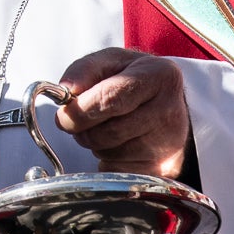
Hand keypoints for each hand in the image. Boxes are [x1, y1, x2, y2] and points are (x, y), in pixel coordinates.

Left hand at [55, 49, 190, 178]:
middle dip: (83, 130)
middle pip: (108, 131)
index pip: (110, 99)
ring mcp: (168, 143)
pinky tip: (119, 144)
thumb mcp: (112, 62)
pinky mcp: (162, 168)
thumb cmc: (136, 82)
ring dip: (95, 144)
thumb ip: (84, 70)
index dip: (80, 111)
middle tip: (78, 122)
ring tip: (106, 128)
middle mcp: (168, 110)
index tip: (63, 115)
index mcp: (158, 75)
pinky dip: (108, 160)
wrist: (170, 107)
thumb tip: (66, 90)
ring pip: (110, 153)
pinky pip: (117, 170)